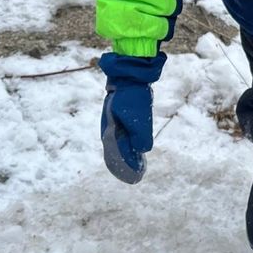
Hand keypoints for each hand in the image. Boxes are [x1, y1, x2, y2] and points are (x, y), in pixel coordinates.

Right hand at [99, 51, 165, 183]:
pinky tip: (135, 148)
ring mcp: (114, 122)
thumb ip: (141, 135)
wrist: (128, 75)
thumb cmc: (132, 96)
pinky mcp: (119, 116)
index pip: (116, 157)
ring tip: (137, 165)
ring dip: (127, 154)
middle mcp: (110, 129)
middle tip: (137, 175)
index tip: (136, 178)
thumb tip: (143, 150)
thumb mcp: (139, 116)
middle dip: (126, 164)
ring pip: (119, 143)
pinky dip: (128, 144)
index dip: (125, 168)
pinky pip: (122, 135)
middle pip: (116, 152)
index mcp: (110, 132)